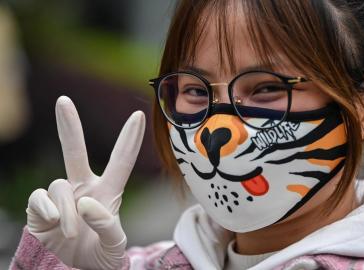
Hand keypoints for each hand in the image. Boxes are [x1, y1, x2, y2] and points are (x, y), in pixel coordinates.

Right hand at [26, 96, 144, 268]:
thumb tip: (85, 202)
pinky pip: (40, 197)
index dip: (129, 139)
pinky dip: (47, 209)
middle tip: (62, 100)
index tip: (139, 116)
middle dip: (69, 126)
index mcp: (108, 192)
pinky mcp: (40, 208)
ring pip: (59, 185)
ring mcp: (62, 196)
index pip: (121, 162)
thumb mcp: (114, 245)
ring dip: (67, 211)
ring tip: (70, 233)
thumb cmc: (101, 255)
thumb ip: (106, 225)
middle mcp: (83, 188)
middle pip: (75, 152)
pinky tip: (53, 222)